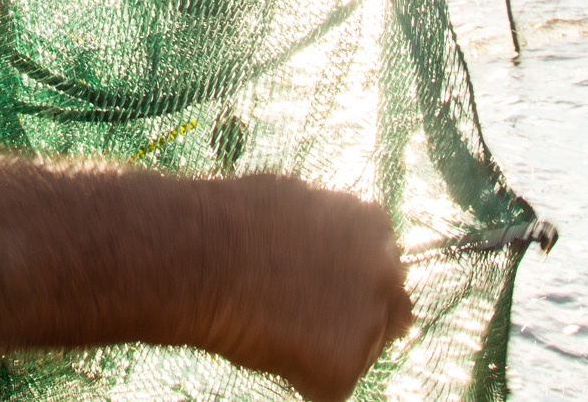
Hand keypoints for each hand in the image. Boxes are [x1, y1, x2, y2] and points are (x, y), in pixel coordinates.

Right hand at [199, 175, 412, 401]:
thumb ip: (329, 229)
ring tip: (272, 326)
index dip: (348, 284)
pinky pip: (327, 386)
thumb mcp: (295, 202)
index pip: (382, 269)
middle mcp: (384, 271)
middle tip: (304, 321)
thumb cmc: (229, 221)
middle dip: (353, 320)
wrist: (198, 256)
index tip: (317, 289)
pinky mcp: (344, 367)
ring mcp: (369, 321)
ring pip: (358, 352)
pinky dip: (300, 377)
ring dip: (324, 348)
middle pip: (389, 313)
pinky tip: (266, 347)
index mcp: (373, 226)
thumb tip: (327, 246)